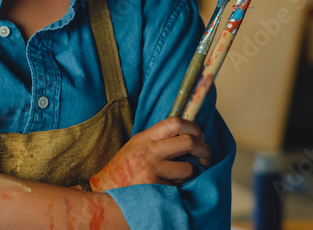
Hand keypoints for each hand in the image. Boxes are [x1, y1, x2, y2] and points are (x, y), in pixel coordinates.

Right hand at [88, 117, 211, 191]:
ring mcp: (153, 170)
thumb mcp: (137, 145)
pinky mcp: (156, 188)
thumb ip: (158, 138)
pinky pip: (178, 187)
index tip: (200, 135)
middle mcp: (150, 151)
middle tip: (206, 156)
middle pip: (188, 142)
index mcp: (145, 138)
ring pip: (188, 169)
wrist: (105, 189)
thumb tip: (187, 133)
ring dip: (189, 174)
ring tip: (179, 176)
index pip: (175, 122)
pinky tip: (166, 188)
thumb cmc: (125, 168)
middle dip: (204, 149)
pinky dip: (177, 188)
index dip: (193, 127)